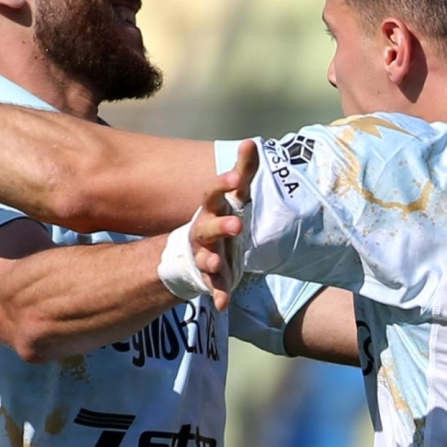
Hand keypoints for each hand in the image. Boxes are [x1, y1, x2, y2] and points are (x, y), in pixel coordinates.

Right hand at [190, 141, 256, 311]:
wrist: (195, 251)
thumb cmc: (220, 216)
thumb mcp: (234, 194)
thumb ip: (244, 170)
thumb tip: (250, 142)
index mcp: (211, 209)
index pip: (212, 193)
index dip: (222, 184)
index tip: (236, 177)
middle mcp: (202, 230)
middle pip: (207, 226)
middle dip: (221, 225)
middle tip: (237, 225)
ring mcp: (204, 254)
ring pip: (205, 257)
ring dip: (211, 260)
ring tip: (218, 263)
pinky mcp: (210, 276)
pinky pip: (213, 286)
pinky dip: (218, 294)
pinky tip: (223, 304)